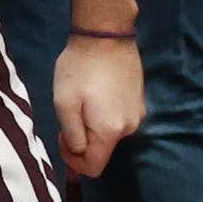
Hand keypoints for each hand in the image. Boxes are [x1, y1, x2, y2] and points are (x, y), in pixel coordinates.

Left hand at [53, 33, 144, 177]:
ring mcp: (138, 113)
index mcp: (110, 132)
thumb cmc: (80, 68)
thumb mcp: (64, 103)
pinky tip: (96, 90)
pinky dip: (105, 112)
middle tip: (69, 112)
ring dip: (94, 124)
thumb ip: (72, 135)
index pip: (94, 167)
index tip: (62, 136)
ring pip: (110, 132)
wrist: (106, 34)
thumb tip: (79, 151)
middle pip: (103, 149)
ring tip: (83, 97)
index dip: (74, 161)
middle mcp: (130, 127)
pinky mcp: (139, 99)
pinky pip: (119, 117)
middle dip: (83, 138)